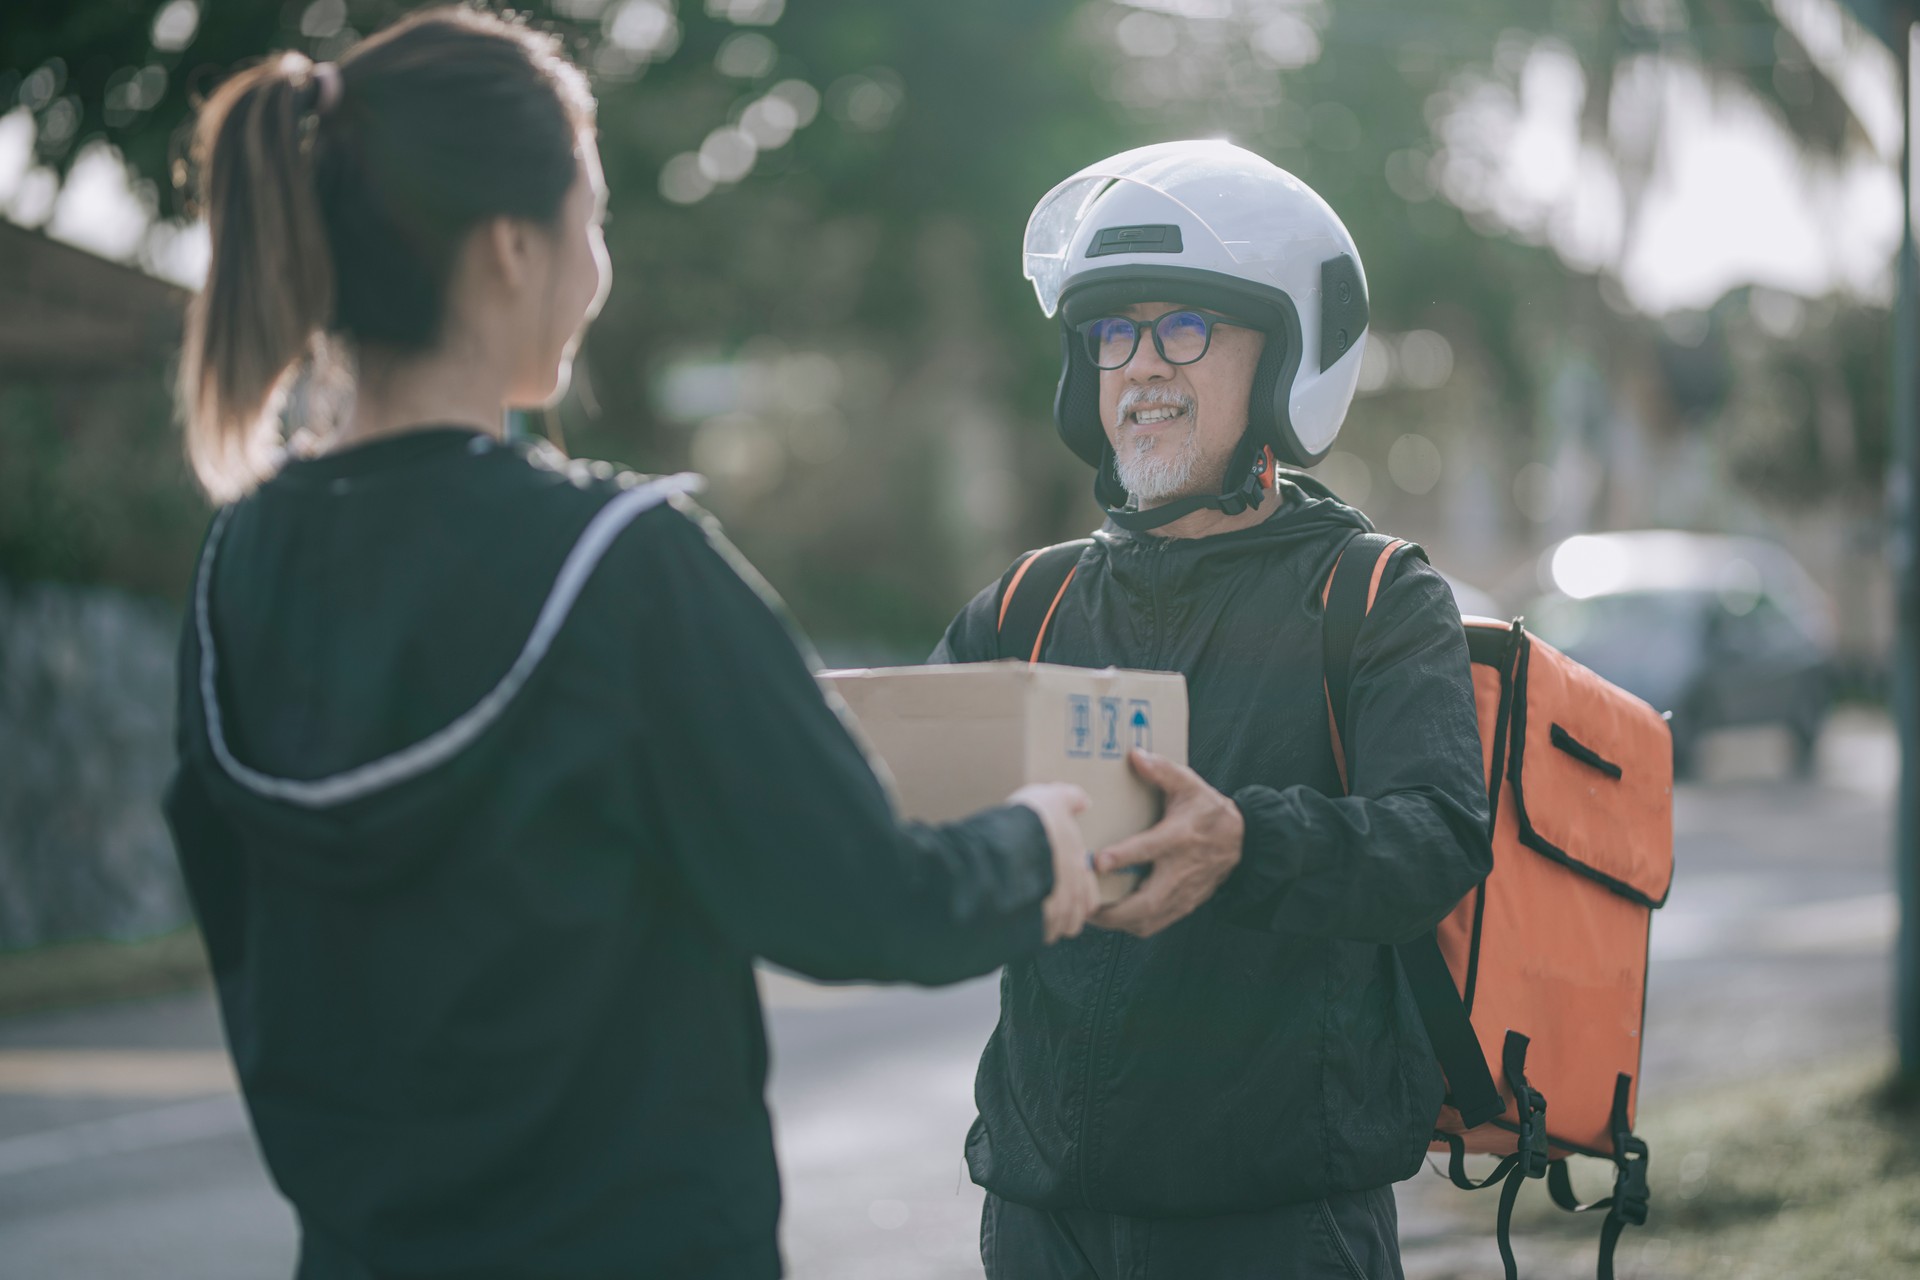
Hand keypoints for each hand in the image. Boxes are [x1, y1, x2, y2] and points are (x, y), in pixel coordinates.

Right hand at [1009, 783, 1097, 943]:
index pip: (1088, 898)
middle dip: (1062, 916)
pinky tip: (1016, 920)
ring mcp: (1051, 910)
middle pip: (1073, 920)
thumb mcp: (1054, 798)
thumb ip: (1070, 799)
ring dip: (1045, 925)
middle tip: (1045, 905)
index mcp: (1078, 868)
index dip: (1076, 899)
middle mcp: (1070, 893)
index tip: (1062, 891)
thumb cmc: (1034, 820)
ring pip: (1054, 930)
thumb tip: (1085, 801)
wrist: (1011, 839)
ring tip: (1030, 915)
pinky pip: (1034, 935)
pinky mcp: (1031, 922)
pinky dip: (1027, 930)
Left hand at [1089, 750, 1243, 937]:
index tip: (1097, 861)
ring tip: (1089, 913)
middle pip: (1146, 901)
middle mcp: (1180, 870)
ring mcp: (1182, 892)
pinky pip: (1154, 925)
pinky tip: (1110, 918)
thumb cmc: (1209, 812)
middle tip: (1082, 902)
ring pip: (1147, 919)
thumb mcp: (1189, 784)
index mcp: (1179, 837)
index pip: (1149, 849)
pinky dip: (1130, 925)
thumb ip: (1162, 771)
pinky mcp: (1183, 905)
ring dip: (1116, 921)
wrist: (1242, 842)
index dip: (1123, 857)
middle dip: (1112, 909)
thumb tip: (1135, 754)